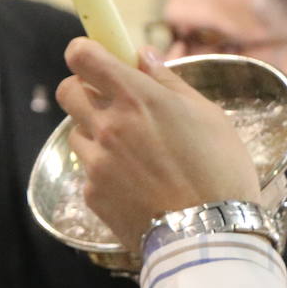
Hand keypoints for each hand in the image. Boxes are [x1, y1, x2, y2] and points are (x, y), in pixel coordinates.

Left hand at [55, 38, 259, 251]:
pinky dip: (103, 168)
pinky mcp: (90, 191)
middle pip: (67, 90)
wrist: (208, 237)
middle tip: (112, 101)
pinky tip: (135, 181)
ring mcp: (95, 160)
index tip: (95, 55)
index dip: (84, 51)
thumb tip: (144, 55)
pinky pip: (87, 168)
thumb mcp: (208, 116)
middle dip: (84, 89)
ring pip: (76, 130)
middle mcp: (108, 125)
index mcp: (137, 98)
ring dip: (95, 131)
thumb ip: (169, 82)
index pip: (82, 57)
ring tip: (133, 149)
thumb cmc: (220, 172)